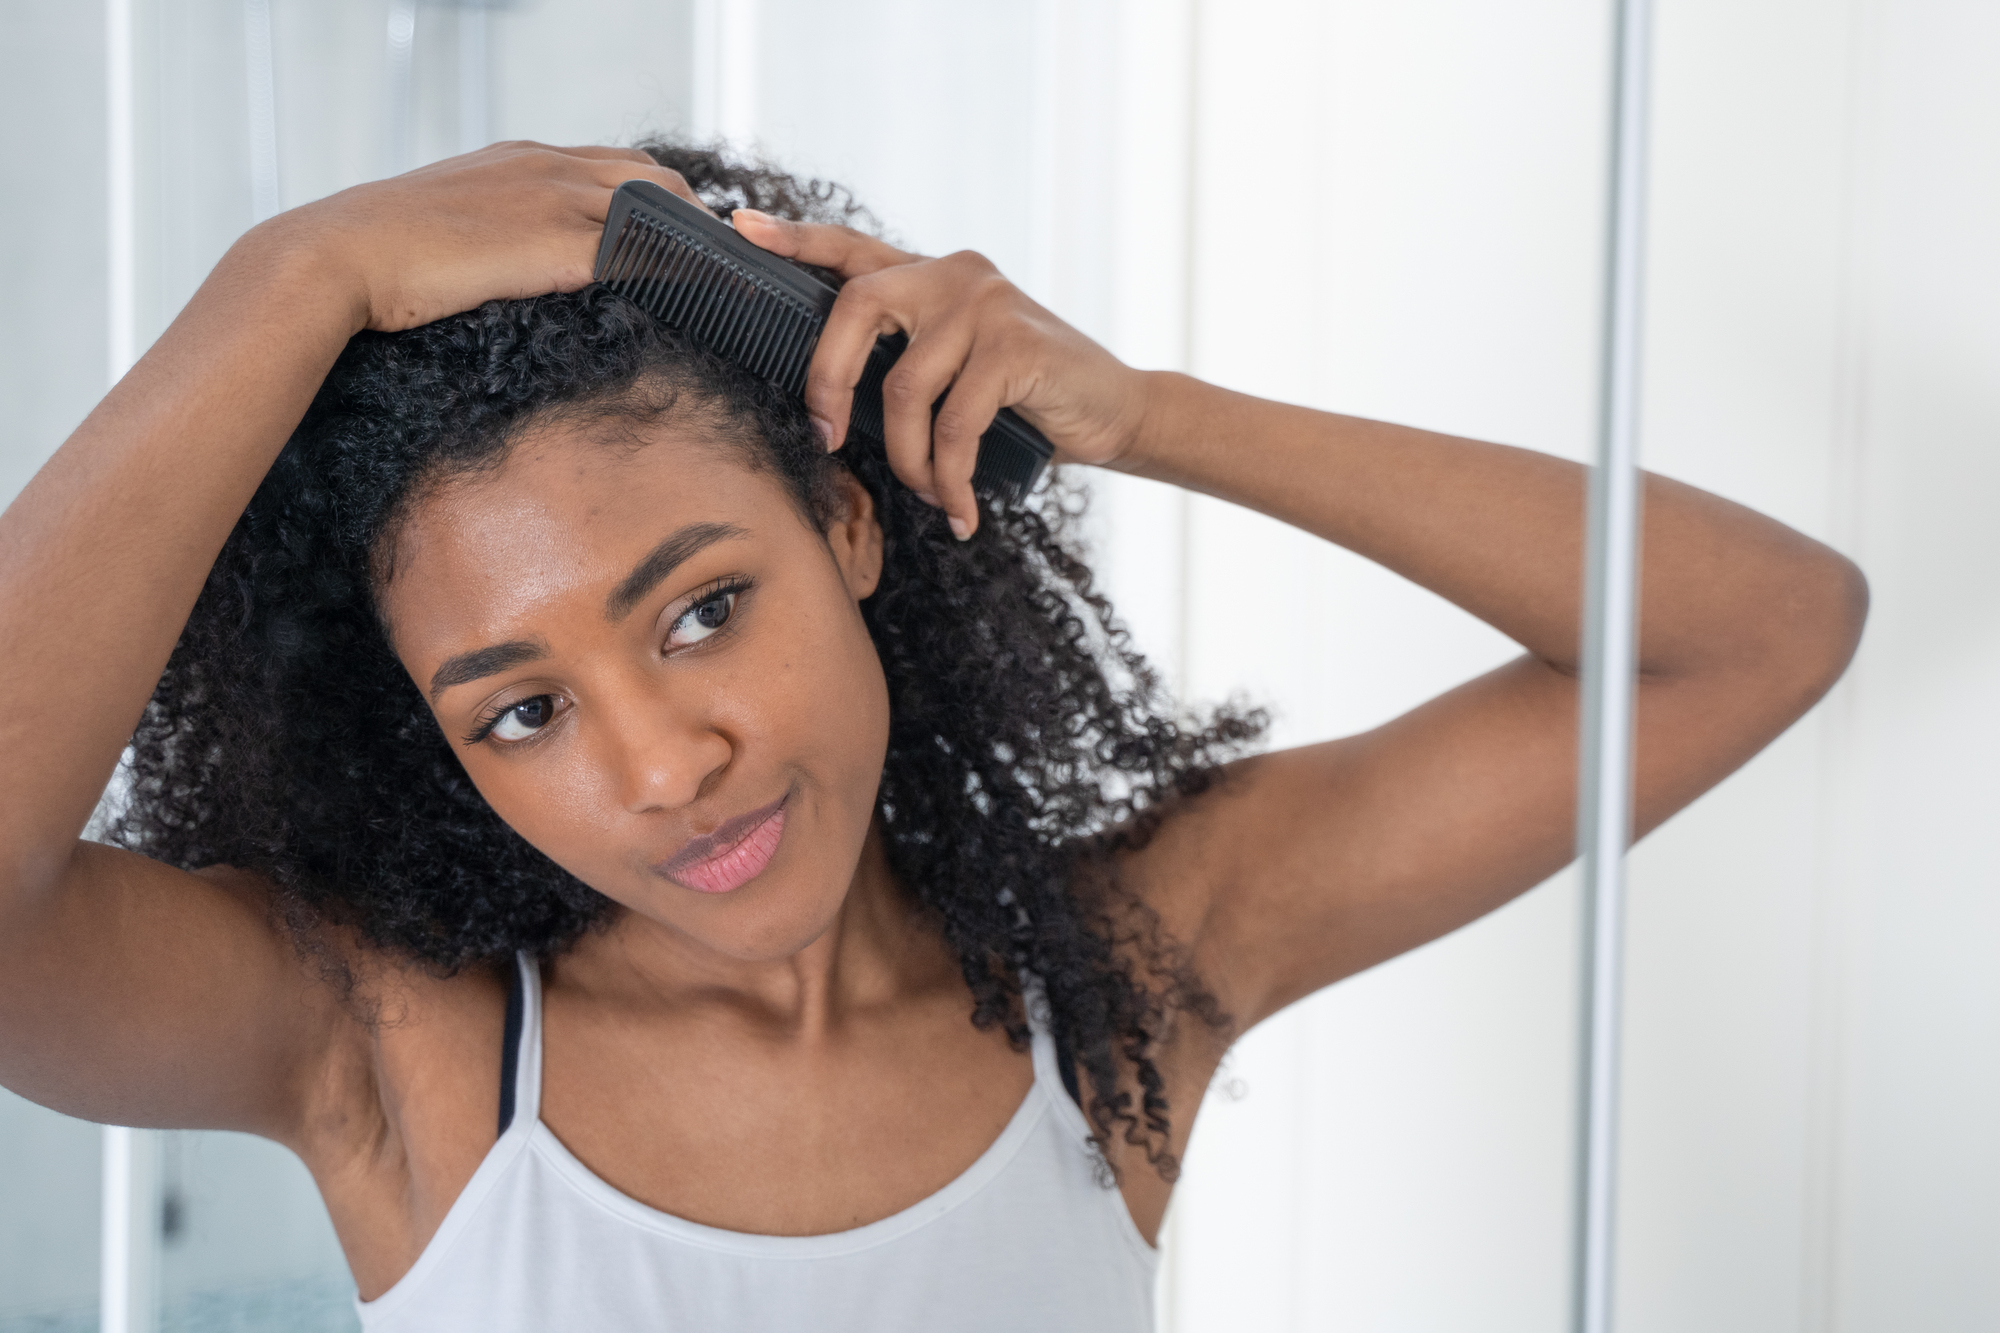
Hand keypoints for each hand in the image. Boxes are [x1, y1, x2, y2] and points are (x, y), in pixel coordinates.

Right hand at [260, 142, 704, 335]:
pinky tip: (706, 301)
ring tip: (731, 289)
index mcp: (521, 159)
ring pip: (659, 209)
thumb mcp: (447, 226)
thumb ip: (489, 231)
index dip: (659, 200)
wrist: (340, 256)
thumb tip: (504, 264)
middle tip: (720, 268)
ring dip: (699, 247)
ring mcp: (555, 201)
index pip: (619, 165)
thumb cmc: (380, 256)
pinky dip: (681, 272)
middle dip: (694, 220)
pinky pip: (642, 252)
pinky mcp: (556, 245)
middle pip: (655, 180)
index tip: (684, 239)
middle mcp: (547, 167)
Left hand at [732, 211, 1148, 537]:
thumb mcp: (957, 369)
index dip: (795, 240)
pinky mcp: (1015, 345)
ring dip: (908, 461)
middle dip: (827, 382)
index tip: (741, 227)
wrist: (1112, 412)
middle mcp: (953, 273)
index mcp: (928, 275)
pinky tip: (961, 511)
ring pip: (904, 389)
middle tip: (827, 439)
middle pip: (855, 308)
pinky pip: (953, 425)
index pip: (851, 246)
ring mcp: (985, 303)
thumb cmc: (1023, 401)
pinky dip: (949, 479)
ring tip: (928, 494)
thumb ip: (907, 360)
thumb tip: (829, 408)